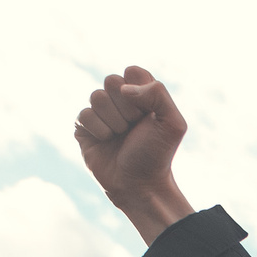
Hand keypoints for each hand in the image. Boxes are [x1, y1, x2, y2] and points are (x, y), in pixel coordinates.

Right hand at [74, 65, 193, 244]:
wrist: (139, 184)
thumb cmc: (157, 154)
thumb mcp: (173, 123)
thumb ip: (158, 94)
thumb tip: (124, 88)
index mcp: (141, 93)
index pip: (133, 71)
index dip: (140, 91)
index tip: (148, 113)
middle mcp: (119, 100)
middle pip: (111, 81)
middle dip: (127, 108)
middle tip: (134, 127)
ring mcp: (101, 112)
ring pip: (96, 96)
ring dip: (114, 121)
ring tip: (122, 137)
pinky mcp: (84, 127)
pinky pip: (84, 114)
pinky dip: (99, 131)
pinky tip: (107, 142)